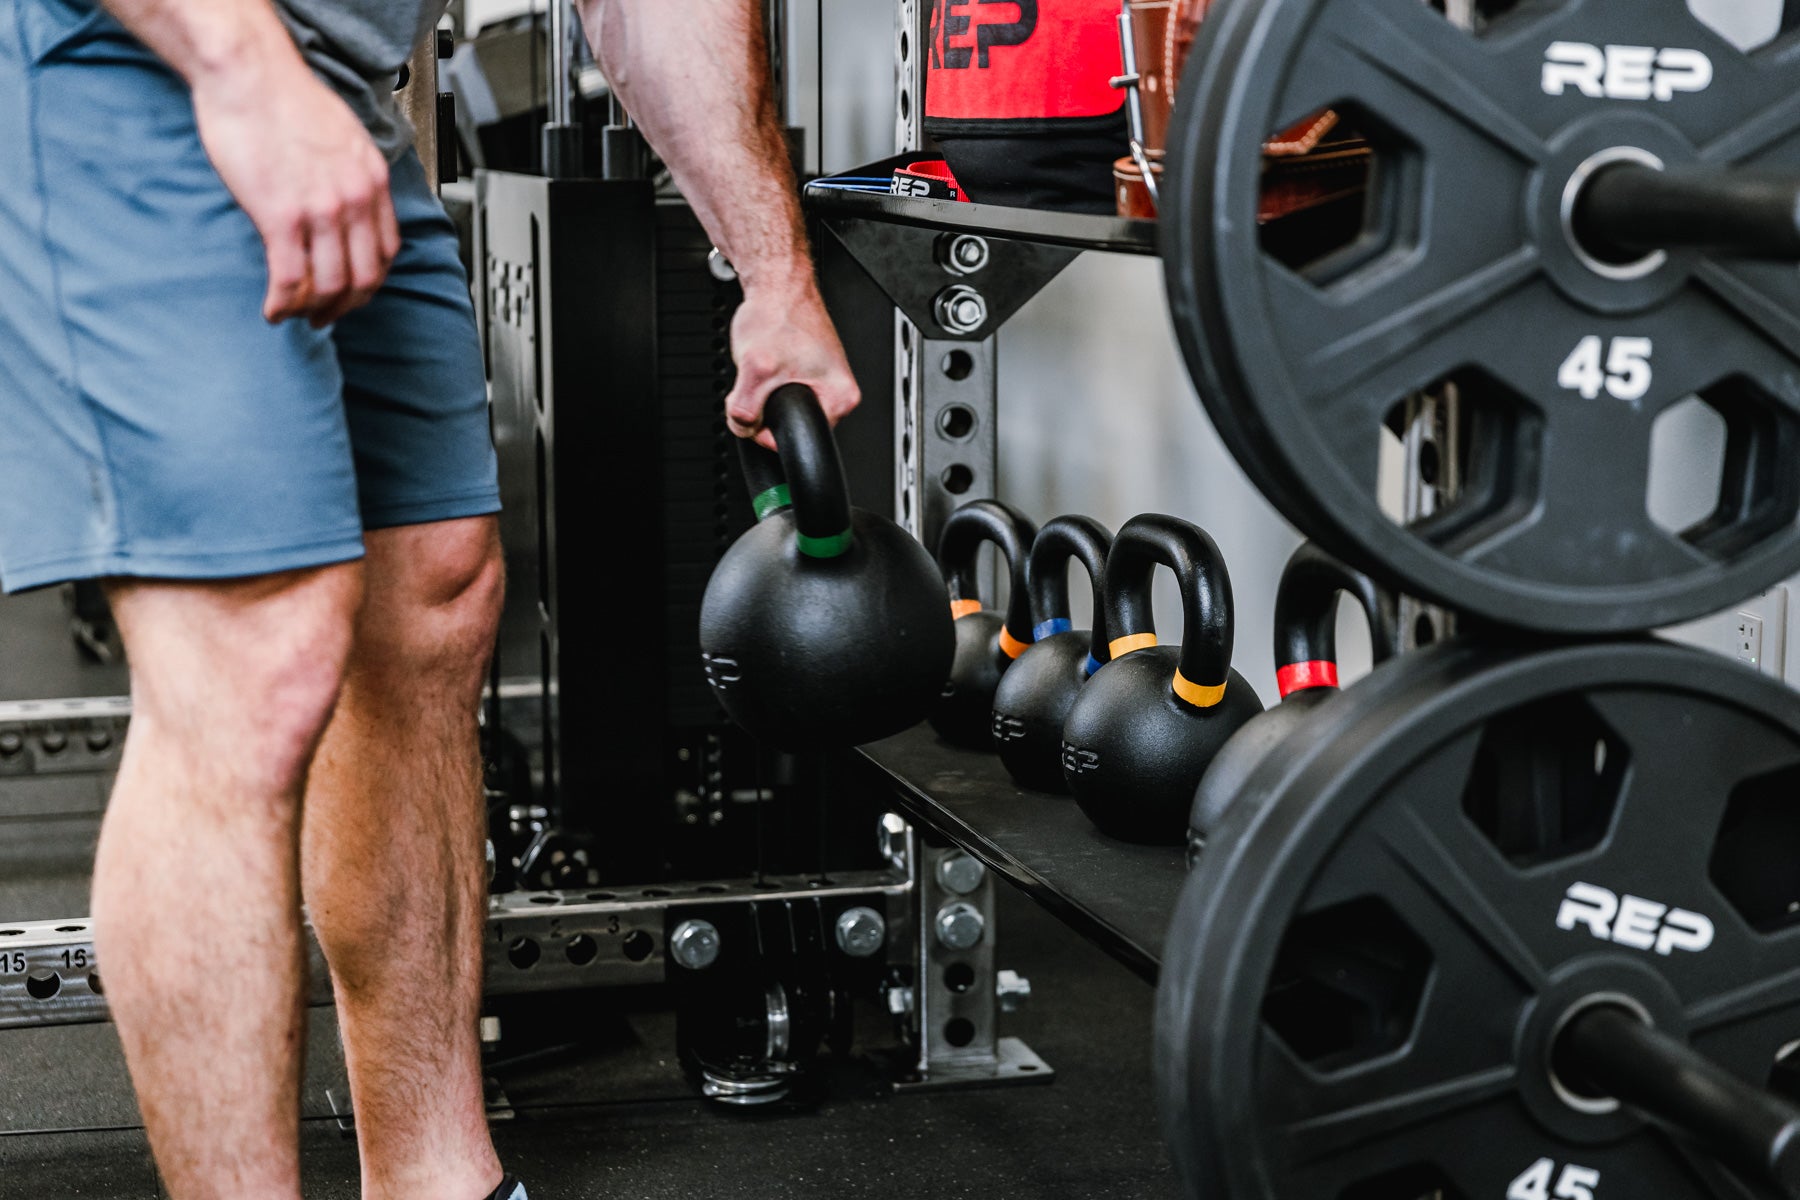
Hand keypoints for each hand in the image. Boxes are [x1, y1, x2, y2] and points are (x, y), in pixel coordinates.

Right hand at [190, 59, 399, 327]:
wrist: (249, 72)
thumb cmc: (284, 96)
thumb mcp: (342, 136)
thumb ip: (351, 174)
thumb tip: (346, 201)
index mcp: (372, 181)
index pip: (386, 252)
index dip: (368, 282)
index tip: (351, 292)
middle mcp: (354, 200)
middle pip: (363, 278)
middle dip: (343, 306)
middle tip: (324, 316)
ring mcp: (321, 210)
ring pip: (329, 286)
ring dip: (311, 310)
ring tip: (294, 315)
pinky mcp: (281, 216)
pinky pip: (290, 278)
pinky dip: (283, 303)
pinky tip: (272, 310)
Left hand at [724, 277, 859, 450]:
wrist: (777, 284)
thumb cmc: (778, 314)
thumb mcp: (755, 368)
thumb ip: (746, 410)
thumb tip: (745, 429)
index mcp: (840, 399)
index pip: (798, 437)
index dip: (767, 429)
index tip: (758, 405)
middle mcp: (838, 394)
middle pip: (789, 426)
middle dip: (764, 410)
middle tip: (761, 379)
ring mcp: (823, 383)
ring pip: (780, 410)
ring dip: (763, 395)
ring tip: (766, 366)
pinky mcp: (809, 375)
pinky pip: (780, 394)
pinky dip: (766, 383)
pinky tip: (768, 363)